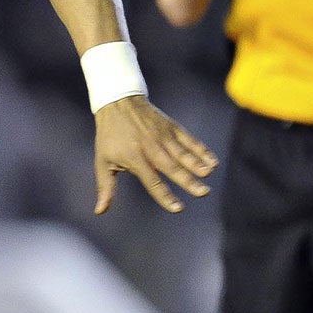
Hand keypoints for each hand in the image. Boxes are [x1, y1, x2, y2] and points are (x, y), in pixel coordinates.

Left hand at [93, 97, 217, 213]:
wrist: (118, 101)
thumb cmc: (110, 136)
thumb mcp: (103, 161)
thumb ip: (105, 187)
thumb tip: (100, 211)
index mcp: (134, 157)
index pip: (152, 181)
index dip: (165, 195)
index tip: (178, 208)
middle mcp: (151, 147)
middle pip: (172, 167)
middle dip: (189, 180)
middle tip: (203, 192)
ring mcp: (163, 136)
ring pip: (183, 153)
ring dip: (198, 164)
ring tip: (209, 175)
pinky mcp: (172, 127)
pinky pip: (189, 140)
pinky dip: (201, 150)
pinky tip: (212, 161)